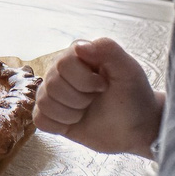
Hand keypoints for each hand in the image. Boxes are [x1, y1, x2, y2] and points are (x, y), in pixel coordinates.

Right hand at [36, 37, 162, 154]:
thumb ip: (108, 50)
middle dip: (78, 99)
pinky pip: (39, 119)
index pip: (63, 64)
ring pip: (43, 102)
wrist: (136, 127)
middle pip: (51, 84)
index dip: (84, 81)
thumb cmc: (133, 96)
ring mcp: (54, 93)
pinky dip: (58, 125)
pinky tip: (74, 122)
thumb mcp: (128, 70)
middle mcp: (61, 70)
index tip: (104, 86)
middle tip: (95, 100)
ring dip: (70, 113)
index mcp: (78, 54)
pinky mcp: (51, 114)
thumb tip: (79, 47)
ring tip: (86, 111)